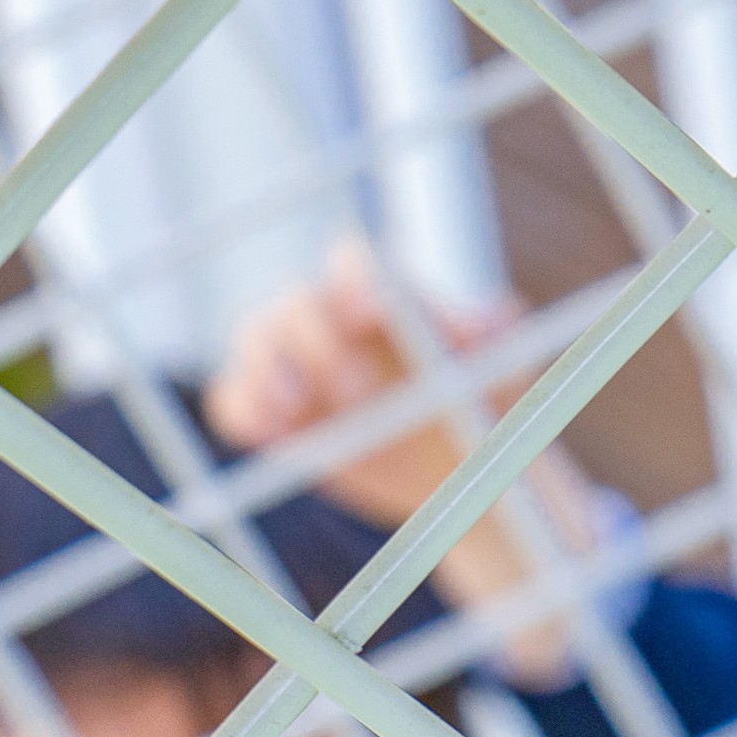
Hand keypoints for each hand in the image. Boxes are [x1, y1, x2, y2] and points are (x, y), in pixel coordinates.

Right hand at [207, 241, 591, 677]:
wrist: (458, 475)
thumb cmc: (481, 409)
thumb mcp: (500, 375)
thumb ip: (497, 340)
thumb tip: (497, 312)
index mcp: (384, 296)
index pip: (353, 262)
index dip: (356, 281)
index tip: (371, 314)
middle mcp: (329, 318)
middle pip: (298, 302)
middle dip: (318, 340)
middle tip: (357, 389)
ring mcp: (292, 362)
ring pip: (256, 341)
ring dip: (269, 370)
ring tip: (295, 406)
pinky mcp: (269, 410)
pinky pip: (236, 399)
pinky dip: (245, 411)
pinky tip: (268, 433)